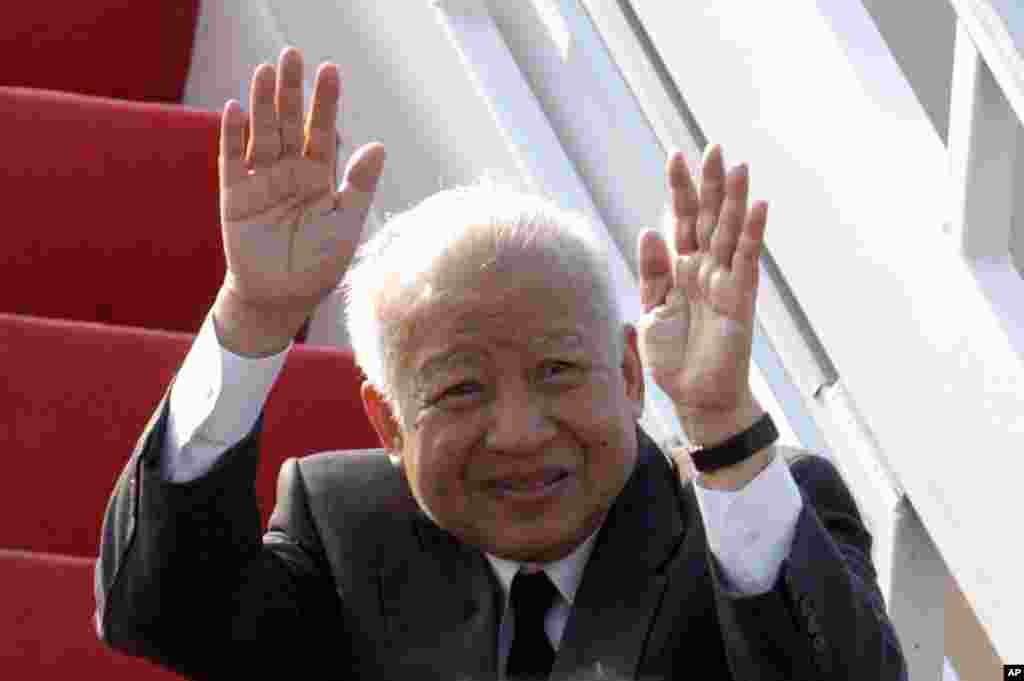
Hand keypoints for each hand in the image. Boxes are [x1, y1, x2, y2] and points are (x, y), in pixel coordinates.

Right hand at [214, 47, 385, 355]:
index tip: (330, 70)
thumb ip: (359, 186)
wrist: (282, 298)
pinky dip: (233, 135)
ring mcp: (262, 180)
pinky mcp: (236, 195)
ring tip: (266, 70)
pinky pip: (233, 160)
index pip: (324, 131)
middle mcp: (290, 172)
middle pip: (291, 123)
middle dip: (292, 91)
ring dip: (264, 103)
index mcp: (320, 177)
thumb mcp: (345, 225)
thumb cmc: (319, 265)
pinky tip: (235, 109)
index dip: (326, 102)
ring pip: (263, 133)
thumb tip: (378, 146)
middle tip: (292, 54)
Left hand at [636, 145, 766, 444]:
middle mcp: (704, 268)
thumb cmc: (673, 356)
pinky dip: (753, 233)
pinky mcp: (740, 298)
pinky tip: (760, 205)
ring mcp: (724, 280)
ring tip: (736, 165)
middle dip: (709, 183)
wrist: (695, 396)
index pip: (681, 220)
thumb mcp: (651, 311)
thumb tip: (649, 230)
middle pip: (709, 217)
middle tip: (711, 147)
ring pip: (730, 231)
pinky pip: (747, 260)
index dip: (679, 189)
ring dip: (734, 199)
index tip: (674, 155)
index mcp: (680, 268)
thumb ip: (652, 272)